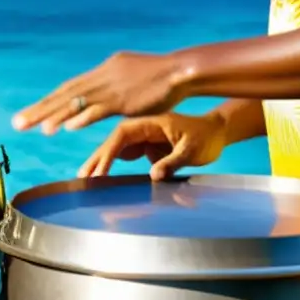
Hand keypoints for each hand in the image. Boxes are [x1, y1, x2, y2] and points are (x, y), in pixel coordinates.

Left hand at [12, 51, 186, 134]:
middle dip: (39, 109)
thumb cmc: (162, 79)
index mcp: (103, 70)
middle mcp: (102, 76)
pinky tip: (67, 127)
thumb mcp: (131, 82)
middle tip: (17, 123)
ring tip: (34, 128)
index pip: (70, 88)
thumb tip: (99, 102)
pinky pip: (99, 110)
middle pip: (64, 94)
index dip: (49, 101)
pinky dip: (82, 117)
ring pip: (76, 102)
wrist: (183, 70)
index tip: (31, 113)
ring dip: (54, 116)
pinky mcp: (124, 99)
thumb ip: (113, 90)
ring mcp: (112, 87)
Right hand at [79, 112, 226, 180]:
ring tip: (86, 176)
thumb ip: (173, 161)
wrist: (217, 132)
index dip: (109, 151)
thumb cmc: (206, 137)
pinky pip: (127, 155)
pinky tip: (101, 174)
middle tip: (83, 174)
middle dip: (98, 157)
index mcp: (152, 122)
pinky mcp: (147, 146)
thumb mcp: (193, 150)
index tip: (100, 169)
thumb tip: (154, 176)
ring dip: (102, 161)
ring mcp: (144, 137)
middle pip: (115, 141)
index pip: (124, 134)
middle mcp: (144, 127)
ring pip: (117, 148)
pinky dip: (113, 164)